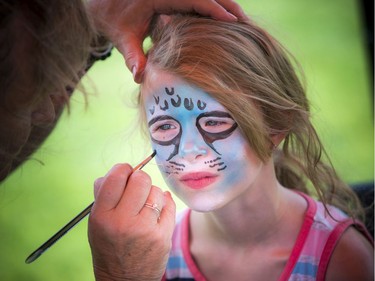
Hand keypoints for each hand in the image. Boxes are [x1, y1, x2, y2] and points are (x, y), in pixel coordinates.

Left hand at [88, 0, 246, 82]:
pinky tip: (226, 24)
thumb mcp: (122, 37)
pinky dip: (215, 10)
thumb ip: (132, 56)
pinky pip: (200, 2)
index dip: (215, 9)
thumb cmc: (112, 18)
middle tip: (248, 24)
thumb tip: (141, 78)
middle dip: (229, 7)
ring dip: (225, 8)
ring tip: (243, 25)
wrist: (102, 1)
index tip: (233, 21)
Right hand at [88, 163, 175, 280]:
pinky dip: (164, 203)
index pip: (116, 177)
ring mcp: (145, 229)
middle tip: (137, 187)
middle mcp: (123, 221)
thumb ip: (102, 195)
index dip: (123, 169)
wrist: (124, 280)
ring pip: (157, 191)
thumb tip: (115, 171)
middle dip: (140, 179)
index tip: (125, 172)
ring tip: (145, 205)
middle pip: (141, 179)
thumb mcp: (96, 222)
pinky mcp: (162, 236)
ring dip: (152, 193)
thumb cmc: (109, 246)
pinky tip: (157, 210)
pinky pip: (169, 204)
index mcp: (102, 216)